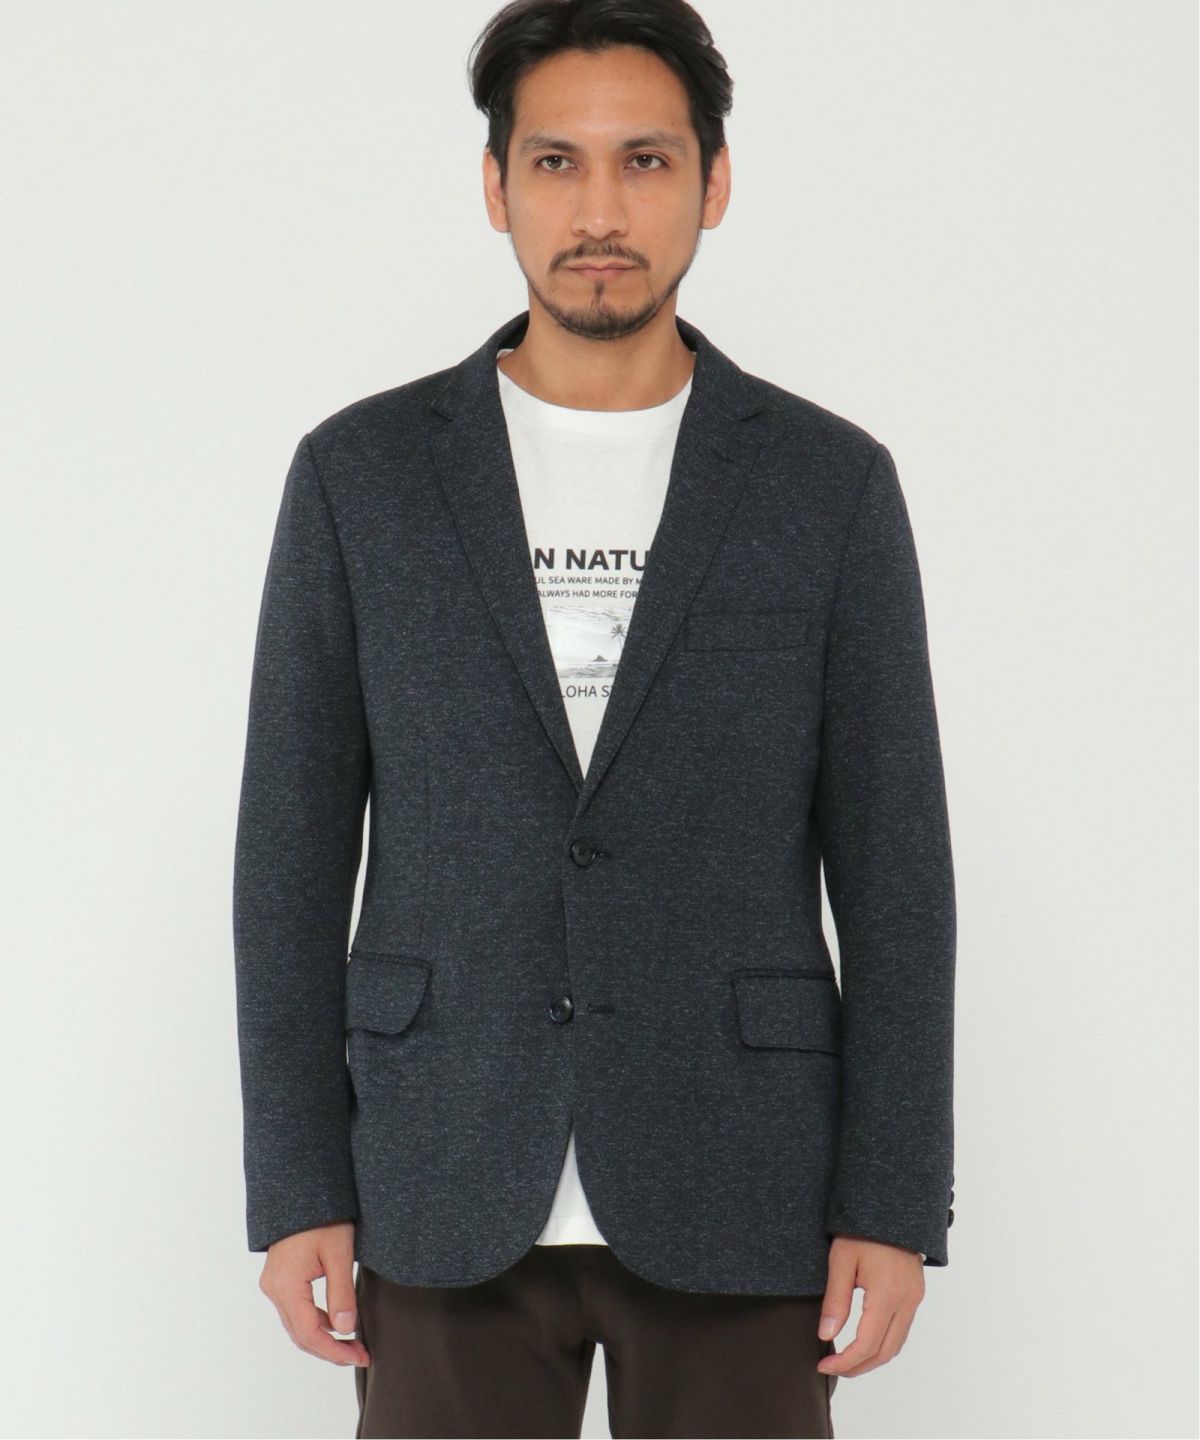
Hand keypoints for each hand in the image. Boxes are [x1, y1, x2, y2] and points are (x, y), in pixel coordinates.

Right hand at [259, 1221, 370, 1366]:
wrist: (303, 1190)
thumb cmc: (323, 1217)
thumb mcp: (339, 1254)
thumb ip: (341, 1294)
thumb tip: (346, 1330)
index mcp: (285, 1285)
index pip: (309, 1333)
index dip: (335, 1350)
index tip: (360, 1355)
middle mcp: (273, 1289)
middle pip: (300, 1334)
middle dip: (331, 1349)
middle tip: (360, 1354)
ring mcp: (274, 1284)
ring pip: (297, 1325)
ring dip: (324, 1338)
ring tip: (353, 1343)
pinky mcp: (280, 1279)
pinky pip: (296, 1311)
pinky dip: (316, 1322)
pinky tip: (337, 1322)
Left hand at [815, 1234, 924, 1377]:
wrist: (890, 1206)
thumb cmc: (862, 1229)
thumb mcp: (841, 1261)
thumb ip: (835, 1300)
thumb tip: (826, 1335)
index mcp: (888, 1295)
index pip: (867, 1344)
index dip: (845, 1361)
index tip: (824, 1365)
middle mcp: (907, 1301)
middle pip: (885, 1352)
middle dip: (858, 1366)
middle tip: (832, 1367)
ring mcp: (914, 1298)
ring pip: (897, 1344)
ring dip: (873, 1357)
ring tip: (845, 1359)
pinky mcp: (915, 1293)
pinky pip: (902, 1329)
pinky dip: (884, 1343)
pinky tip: (865, 1340)